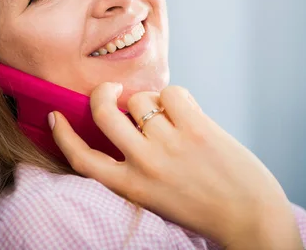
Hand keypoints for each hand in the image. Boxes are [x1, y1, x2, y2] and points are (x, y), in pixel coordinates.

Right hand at [49, 83, 302, 248]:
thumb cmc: (204, 205)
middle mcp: (144, 164)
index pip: (82, 159)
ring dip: (150, 100)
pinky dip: (176, 97)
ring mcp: (169, 144)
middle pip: (103, 114)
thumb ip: (137, 164)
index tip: (55, 116)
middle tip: (110, 90)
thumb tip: (128, 118)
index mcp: (131, 186)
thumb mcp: (156, 194)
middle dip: (101, 94)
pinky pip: (171, 92)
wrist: (250, 216)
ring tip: (167, 114)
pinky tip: (187, 113)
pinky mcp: (196, 128)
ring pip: (141, 99)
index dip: (63, 135)